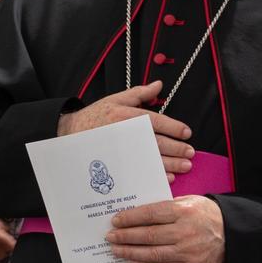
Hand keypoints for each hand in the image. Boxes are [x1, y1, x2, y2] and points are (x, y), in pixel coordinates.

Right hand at [58, 80, 194, 177]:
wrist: (70, 132)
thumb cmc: (94, 116)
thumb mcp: (116, 99)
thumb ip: (139, 93)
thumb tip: (159, 85)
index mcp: (128, 116)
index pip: (156, 121)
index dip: (173, 127)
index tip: (186, 133)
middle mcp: (127, 133)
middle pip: (157, 142)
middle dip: (176, 149)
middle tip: (190, 153)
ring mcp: (122, 150)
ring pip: (151, 158)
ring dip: (171, 164)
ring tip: (184, 166)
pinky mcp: (118, 164)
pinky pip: (140, 171)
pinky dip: (155, 175)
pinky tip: (167, 177)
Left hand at [106, 196, 223, 262]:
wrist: (233, 236)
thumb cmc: (208, 215)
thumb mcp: (190, 202)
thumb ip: (167, 206)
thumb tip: (138, 213)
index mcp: (184, 212)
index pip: (150, 214)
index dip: (130, 218)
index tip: (116, 220)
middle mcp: (184, 232)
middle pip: (147, 235)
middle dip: (125, 236)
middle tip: (110, 236)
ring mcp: (187, 252)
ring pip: (151, 253)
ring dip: (130, 252)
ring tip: (116, 250)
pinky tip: (133, 260)